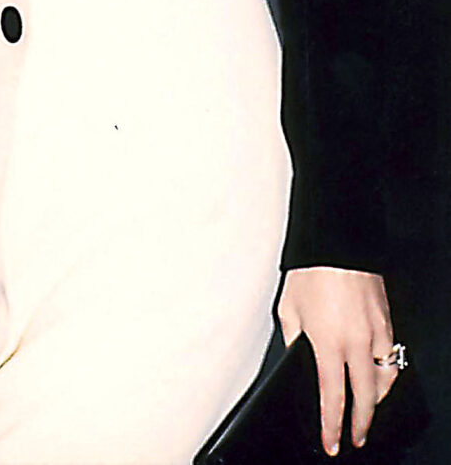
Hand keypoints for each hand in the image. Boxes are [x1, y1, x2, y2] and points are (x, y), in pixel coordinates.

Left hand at [277, 266, 396, 455]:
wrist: (334, 239)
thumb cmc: (309, 269)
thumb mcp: (288, 308)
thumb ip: (294, 338)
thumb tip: (297, 354)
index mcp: (328, 342)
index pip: (333, 397)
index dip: (332, 425)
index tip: (332, 442)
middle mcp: (356, 341)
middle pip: (366, 397)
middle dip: (361, 423)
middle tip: (356, 438)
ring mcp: (376, 330)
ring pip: (385, 378)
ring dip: (377, 398)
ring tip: (366, 409)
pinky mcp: (386, 318)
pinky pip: (392, 355)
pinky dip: (386, 371)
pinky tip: (378, 373)